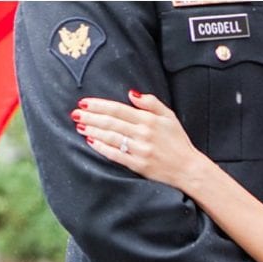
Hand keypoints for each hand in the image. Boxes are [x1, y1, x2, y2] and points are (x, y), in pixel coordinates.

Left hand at [73, 90, 199, 190]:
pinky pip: (116, 155)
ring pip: (111, 137)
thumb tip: (131, 93)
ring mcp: (140, 150)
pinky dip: (102, 148)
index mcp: (149, 119)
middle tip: (75, 113)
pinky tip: (91, 141)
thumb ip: (151, 103)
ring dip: (93, 130)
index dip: (100, 105)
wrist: (187, 168)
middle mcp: (143, 133)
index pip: (119, 109)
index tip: (84, 102)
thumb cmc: (177, 141)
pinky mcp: (138, 165)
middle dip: (91, 116)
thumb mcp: (169, 116)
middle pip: (111, 122)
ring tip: (80, 125)